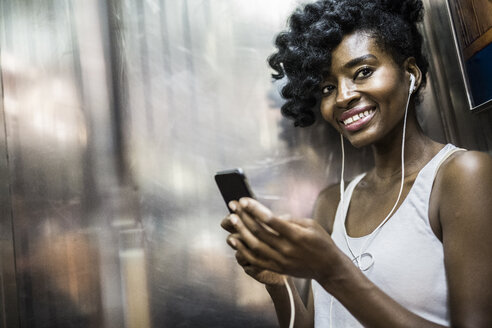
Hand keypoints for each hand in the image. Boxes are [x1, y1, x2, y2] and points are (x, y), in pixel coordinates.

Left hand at [228, 198, 349, 283]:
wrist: (328, 268)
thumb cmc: (321, 243)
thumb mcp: (311, 225)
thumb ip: (290, 219)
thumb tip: (272, 215)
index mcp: (296, 235)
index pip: (270, 220)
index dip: (255, 209)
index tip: (244, 200)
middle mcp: (286, 248)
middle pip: (259, 231)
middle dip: (244, 217)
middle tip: (233, 206)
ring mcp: (280, 260)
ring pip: (254, 245)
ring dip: (240, 231)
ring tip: (231, 219)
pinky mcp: (276, 268)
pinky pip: (255, 260)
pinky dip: (242, 250)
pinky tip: (234, 240)